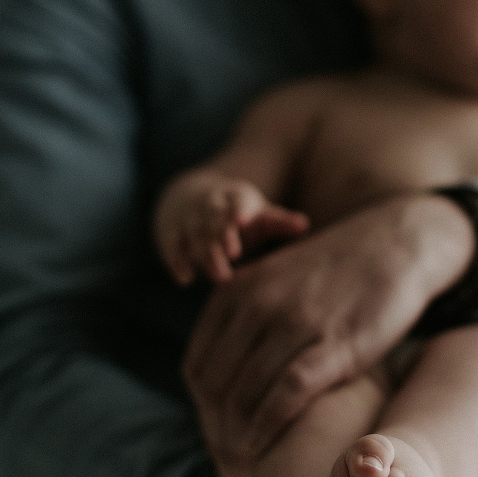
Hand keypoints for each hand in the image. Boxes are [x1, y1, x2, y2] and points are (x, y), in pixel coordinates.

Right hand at [154, 167, 308, 284]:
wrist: (187, 197)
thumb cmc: (236, 212)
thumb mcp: (258, 212)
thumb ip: (280, 221)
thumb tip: (305, 224)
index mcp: (235, 196)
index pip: (237, 200)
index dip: (239, 209)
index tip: (243, 220)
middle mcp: (210, 205)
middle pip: (215, 219)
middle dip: (223, 235)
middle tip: (234, 254)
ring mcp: (189, 219)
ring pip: (197, 236)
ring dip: (207, 256)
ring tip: (223, 278)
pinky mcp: (172, 234)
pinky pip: (173, 247)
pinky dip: (177, 262)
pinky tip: (186, 279)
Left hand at [183, 193, 473, 476]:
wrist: (395, 242)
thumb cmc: (336, 273)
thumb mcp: (274, 281)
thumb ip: (244, 318)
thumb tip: (222, 378)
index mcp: (236, 292)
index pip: (199, 369)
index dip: (202, 415)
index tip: (218, 442)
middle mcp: (257, 305)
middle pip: (216, 389)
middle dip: (217, 438)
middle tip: (230, 471)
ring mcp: (294, 323)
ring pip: (244, 396)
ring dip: (238, 443)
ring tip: (246, 474)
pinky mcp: (334, 343)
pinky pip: (285, 394)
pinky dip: (268, 428)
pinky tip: (266, 451)